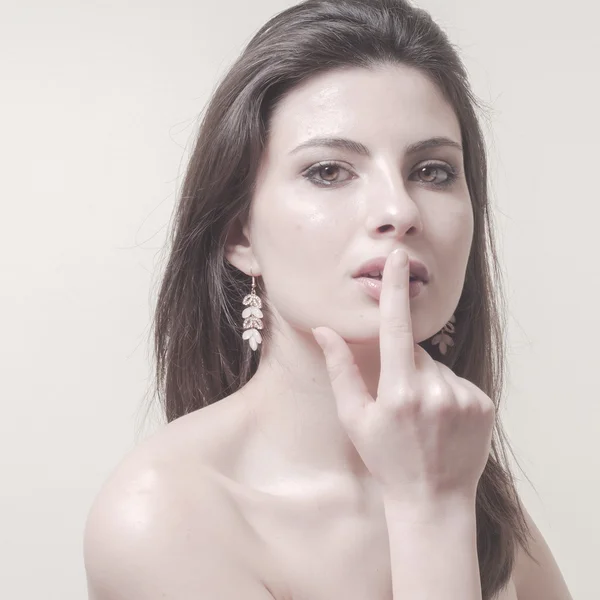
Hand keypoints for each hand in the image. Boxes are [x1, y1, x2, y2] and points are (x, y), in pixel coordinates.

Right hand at [312, 249, 494, 502]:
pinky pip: (459, 381)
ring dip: (428, 380)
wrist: (433, 499)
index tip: (398, 259)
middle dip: (405, 365)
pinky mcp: (483, 403)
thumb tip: (325, 330)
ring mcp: (463, 397)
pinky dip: (449, 393)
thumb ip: (340, 370)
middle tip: (401, 404)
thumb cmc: (385, 459)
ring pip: (438, 366)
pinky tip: (443, 421)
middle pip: (416, 351)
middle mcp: (434, 390)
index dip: (394, 290)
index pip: (395, 327)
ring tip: (424, 417)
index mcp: (398, 391)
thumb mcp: (354, 418)